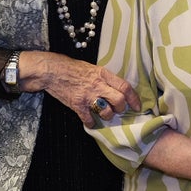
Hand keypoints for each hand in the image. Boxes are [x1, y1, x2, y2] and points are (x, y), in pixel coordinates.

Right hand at [23, 51, 139, 127]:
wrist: (53, 70)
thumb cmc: (73, 68)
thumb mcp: (93, 68)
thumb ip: (105, 78)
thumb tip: (117, 88)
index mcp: (103, 74)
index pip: (125, 87)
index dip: (134, 98)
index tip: (137, 106)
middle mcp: (98, 85)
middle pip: (119, 101)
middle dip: (122, 108)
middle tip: (119, 109)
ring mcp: (87, 96)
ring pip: (107, 112)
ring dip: (108, 116)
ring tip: (104, 114)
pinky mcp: (77, 105)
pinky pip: (89, 119)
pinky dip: (91, 122)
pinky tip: (90, 120)